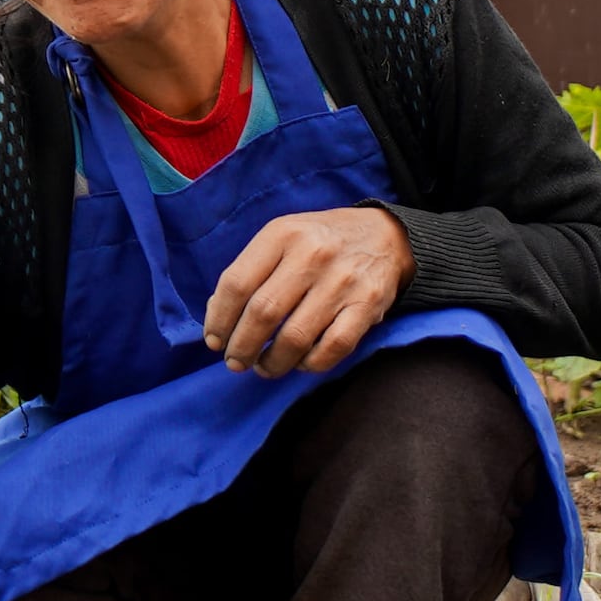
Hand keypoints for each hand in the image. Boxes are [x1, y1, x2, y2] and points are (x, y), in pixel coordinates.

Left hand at [200, 204, 412, 375]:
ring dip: (272, 363)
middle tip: (236, 362)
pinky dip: (309, 364)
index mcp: (283, 233)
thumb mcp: (282, 238)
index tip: (215, 341)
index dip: (219, 319)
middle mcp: (313, 254)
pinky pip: (332, 348)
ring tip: (263, 367)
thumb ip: (250, 271)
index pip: (237, 283)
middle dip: (242, 347)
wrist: (385, 235)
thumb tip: (217, 316)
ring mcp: (342, 281)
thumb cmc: (320, 242)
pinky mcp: (367, 306)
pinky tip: (299, 363)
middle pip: (263, 313)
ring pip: (295, 338)